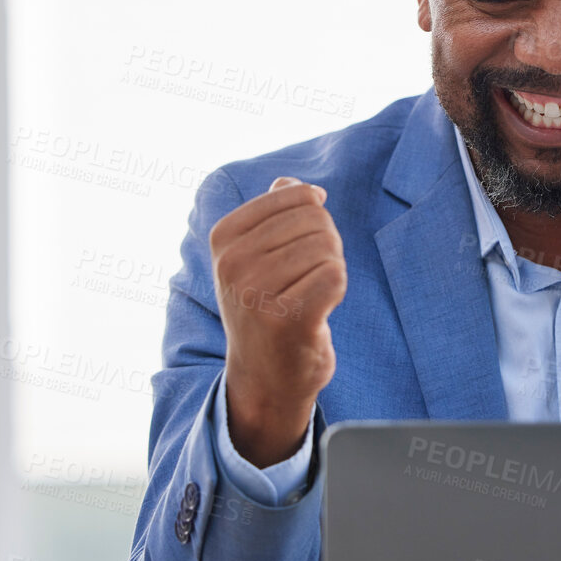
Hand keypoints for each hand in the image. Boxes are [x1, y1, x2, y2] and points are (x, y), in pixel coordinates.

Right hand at [209, 176, 346, 467]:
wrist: (265, 376)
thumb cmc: (267, 308)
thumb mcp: (255, 257)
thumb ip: (272, 216)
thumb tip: (294, 184)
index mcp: (224, 237)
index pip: (295, 194)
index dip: (314, 216)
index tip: (299, 247)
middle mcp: (233, 262)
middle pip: (316, 220)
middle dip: (326, 244)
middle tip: (309, 276)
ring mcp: (256, 291)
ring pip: (328, 247)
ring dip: (331, 269)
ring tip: (310, 295)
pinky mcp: (286, 317)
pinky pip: (335, 276)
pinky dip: (337, 291)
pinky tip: (318, 310)